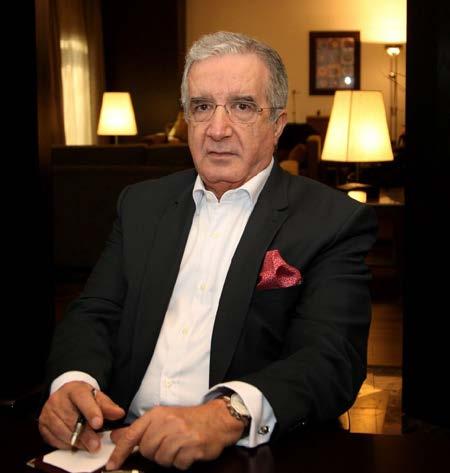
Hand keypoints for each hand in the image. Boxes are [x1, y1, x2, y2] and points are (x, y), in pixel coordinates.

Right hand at [39, 381, 124, 451]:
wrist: (66, 396)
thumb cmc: (83, 398)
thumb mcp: (97, 397)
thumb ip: (108, 406)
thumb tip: (119, 414)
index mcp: (74, 389)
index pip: (82, 399)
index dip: (91, 412)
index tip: (99, 423)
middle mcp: (58, 399)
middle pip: (72, 419)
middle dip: (85, 434)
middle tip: (96, 444)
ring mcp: (48, 412)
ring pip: (62, 431)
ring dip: (77, 441)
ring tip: (89, 445)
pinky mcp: (42, 425)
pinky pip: (54, 439)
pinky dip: (67, 444)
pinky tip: (77, 444)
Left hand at [107, 398, 243, 469]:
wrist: (218, 418)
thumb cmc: (188, 419)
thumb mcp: (163, 417)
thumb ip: (140, 428)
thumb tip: (116, 436)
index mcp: (158, 414)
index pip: (132, 434)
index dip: (119, 451)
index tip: (112, 464)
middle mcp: (168, 422)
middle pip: (147, 450)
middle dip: (155, 452)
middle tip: (167, 444)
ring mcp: (181, 435)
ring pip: (161, 460)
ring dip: (169, 458)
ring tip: (179, 447)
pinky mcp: (193, 447)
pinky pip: (178, 465)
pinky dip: (182, 462)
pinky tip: (188, 451)